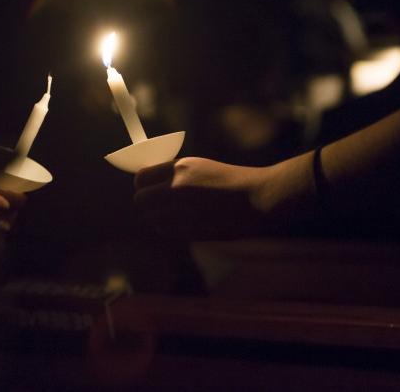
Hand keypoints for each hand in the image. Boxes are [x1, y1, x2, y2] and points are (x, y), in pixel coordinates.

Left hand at [133, 157, 273, 238]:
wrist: (258, 199)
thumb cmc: (230, 181)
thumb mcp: (199, 167)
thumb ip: (173, 175)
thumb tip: (148, 184)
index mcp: (180, 168)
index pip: (141, 178)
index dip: (142, 184)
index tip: (148, 187)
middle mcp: (177, 189)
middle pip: (141, 200)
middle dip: (147, 203)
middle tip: (158, 203)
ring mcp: (183, 212)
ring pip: (152, 219)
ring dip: (158, 217)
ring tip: (174, 213)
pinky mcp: (191, 231)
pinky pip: (167, 231)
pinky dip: (170, 228)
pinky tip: (185, 222)